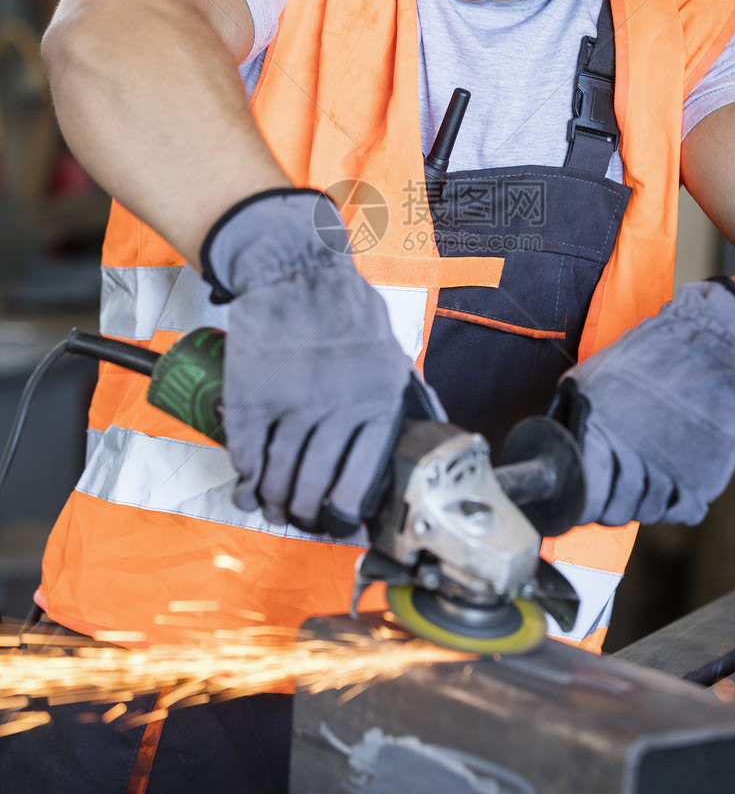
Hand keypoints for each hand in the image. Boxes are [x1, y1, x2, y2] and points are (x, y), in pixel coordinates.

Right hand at [202, 189, 413, 534]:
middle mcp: (335, 409)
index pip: (361, 478)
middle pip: (314, 484)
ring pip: (277, 474)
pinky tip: (247, 479)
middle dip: (302, 511)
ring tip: (267, 505)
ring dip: (269, 499)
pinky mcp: (251, 394)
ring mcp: (290, 403)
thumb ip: (406, 398)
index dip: (345, 511)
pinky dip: (244, 472)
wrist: (296, 271)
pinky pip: (246, 449)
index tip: (336, 523)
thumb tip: (431, 433)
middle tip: (297, 517)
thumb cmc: (347, 312)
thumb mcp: (391, 355)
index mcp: (376, 402)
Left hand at [550, 278, 734, 525]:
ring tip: (643, 474)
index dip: (581, 501)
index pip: (585, 498)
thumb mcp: (588, 379)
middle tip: (613, 484)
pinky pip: (682, 511)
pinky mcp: (704, 479)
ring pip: (648, 513)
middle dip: (609, 503)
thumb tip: (554, 448)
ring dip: (642, 501)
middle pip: (614, 513)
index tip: (583, 494)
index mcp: (601, 437)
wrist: (709, 350)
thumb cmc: (644, 360)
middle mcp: (636, 461)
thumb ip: (569, 417)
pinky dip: (675, 503)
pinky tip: (669, 479)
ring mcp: (672, 474)